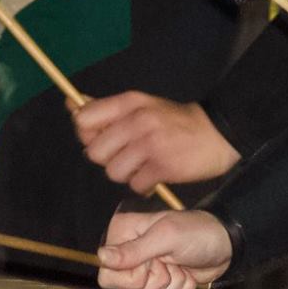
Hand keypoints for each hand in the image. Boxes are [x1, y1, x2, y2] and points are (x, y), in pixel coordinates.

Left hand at [74, 93, 237, 192]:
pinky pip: (135, 185)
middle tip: (126, 155)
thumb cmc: (173, 121)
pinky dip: (144, 185)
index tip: (102, 138)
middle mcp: (137, 121)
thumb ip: (107, 109)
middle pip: (95, 152)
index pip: (84, 119)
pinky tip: (155, 175)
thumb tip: (70, 104)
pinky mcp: (163, 167)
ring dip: (126, 174)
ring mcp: (150, 145)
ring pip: (113, 172)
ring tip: (143, 165)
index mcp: (129, 103)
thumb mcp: (142, 106)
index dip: (87, 134)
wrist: (217, 133)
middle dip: (107, 159)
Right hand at [95, 210, 233, 288]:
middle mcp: (128, 257)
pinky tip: (186, 275)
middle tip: (170, 262)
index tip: (153, 262)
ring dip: (171, 288)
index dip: (132, 277)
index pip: (107, 275)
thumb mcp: (166, 236)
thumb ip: (134, 250)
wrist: (226, 244)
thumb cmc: (197, 232)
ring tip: (180, 267)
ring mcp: (144, 274)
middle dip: (156, 283)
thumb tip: (101, 257)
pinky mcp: (160, 288)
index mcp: (122, 236)